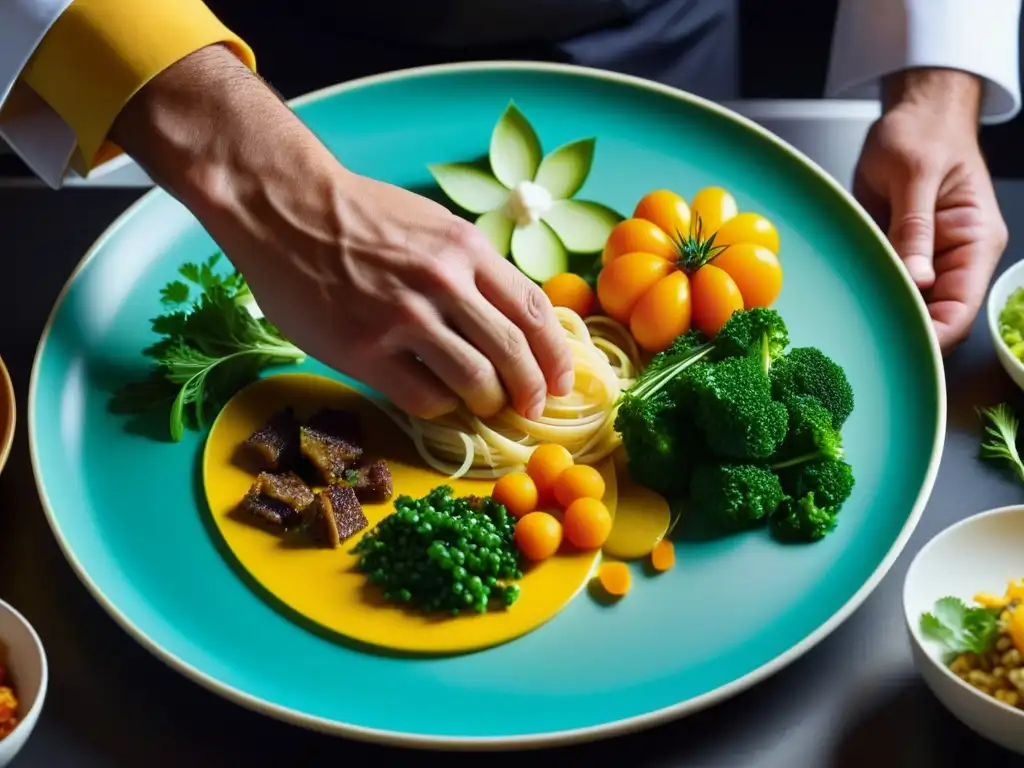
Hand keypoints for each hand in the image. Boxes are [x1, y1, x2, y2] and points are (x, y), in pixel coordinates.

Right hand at [110, 46, 573, 419]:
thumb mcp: (433, 226)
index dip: (556, 355)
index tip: (562, 381)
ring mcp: (402, 318)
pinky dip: (441, 406)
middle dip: (532, 391)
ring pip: (475, 382)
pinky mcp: (364, 350)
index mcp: (466, 249)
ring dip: (489, 403)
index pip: (534, 311)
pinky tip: (437, 399)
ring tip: (485, 406)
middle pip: (514, 354)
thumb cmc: (361, 216)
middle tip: (532, 409)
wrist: (285, 208)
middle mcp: (442, 282)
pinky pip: (423, 397)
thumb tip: (512, 322)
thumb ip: (473, 270)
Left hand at [853, 68, 1008, 352]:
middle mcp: (954, 256)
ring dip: (885, 314)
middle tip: (866, 343)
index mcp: (974, 240)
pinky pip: (887, 282)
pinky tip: (848, 304)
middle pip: (937, 315)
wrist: (913, 114)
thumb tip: (919, 278)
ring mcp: (926, 257)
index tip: (905, 344)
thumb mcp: (915, 173)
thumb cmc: (924, 132)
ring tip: (853, 329)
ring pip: (910, 304)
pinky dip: (871, 294)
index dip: (937, 333)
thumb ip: (914, 226)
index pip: (963, 305)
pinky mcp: (899, 251)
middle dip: (907, 330)